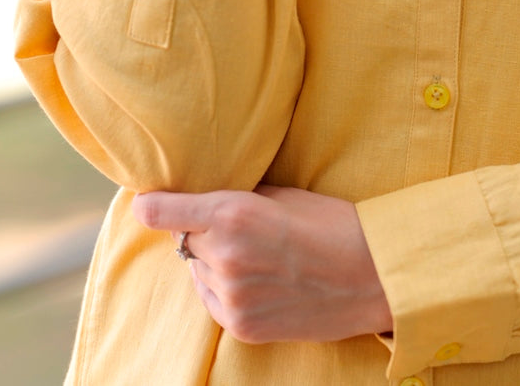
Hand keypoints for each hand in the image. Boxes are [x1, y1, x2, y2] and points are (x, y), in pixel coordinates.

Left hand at [131, 185, 392, 343]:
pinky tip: (260, 279)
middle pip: (183, 240)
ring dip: (213, 262)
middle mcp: (224, 256)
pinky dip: (224, 289)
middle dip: (199, 232)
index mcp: (232, 214)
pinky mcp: (240, 326)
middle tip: (235, 227)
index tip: (147, 203)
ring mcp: (230, 297)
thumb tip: (204, 200)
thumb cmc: (332, 223)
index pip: (160, 212)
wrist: (372, 276)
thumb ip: (236, 199)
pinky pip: (212, 300)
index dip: (151, 205)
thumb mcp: (282, 194)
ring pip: (197, 272)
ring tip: (256, 255)